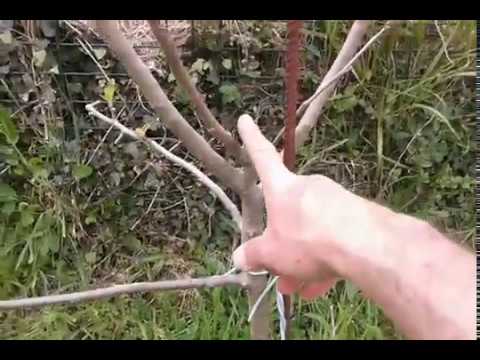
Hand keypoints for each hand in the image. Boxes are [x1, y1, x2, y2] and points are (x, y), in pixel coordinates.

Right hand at [233, 115, 373, 298]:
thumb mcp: (273, 254)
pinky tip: (323, 285)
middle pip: (289, 212)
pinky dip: (326, 259)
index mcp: (283, 188)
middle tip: (280, 273)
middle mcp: (309, 187)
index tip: (245, 119)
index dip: (251, 139)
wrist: (367, 246)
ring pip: (313, 230)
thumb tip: (239, 257)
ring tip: (302, 288)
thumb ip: (254, 255)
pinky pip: (334, 237)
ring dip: (304, 259)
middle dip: (284, 244)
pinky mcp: (357, 215)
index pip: (262, 157)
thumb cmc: (308, 240)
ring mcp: (335, 199)